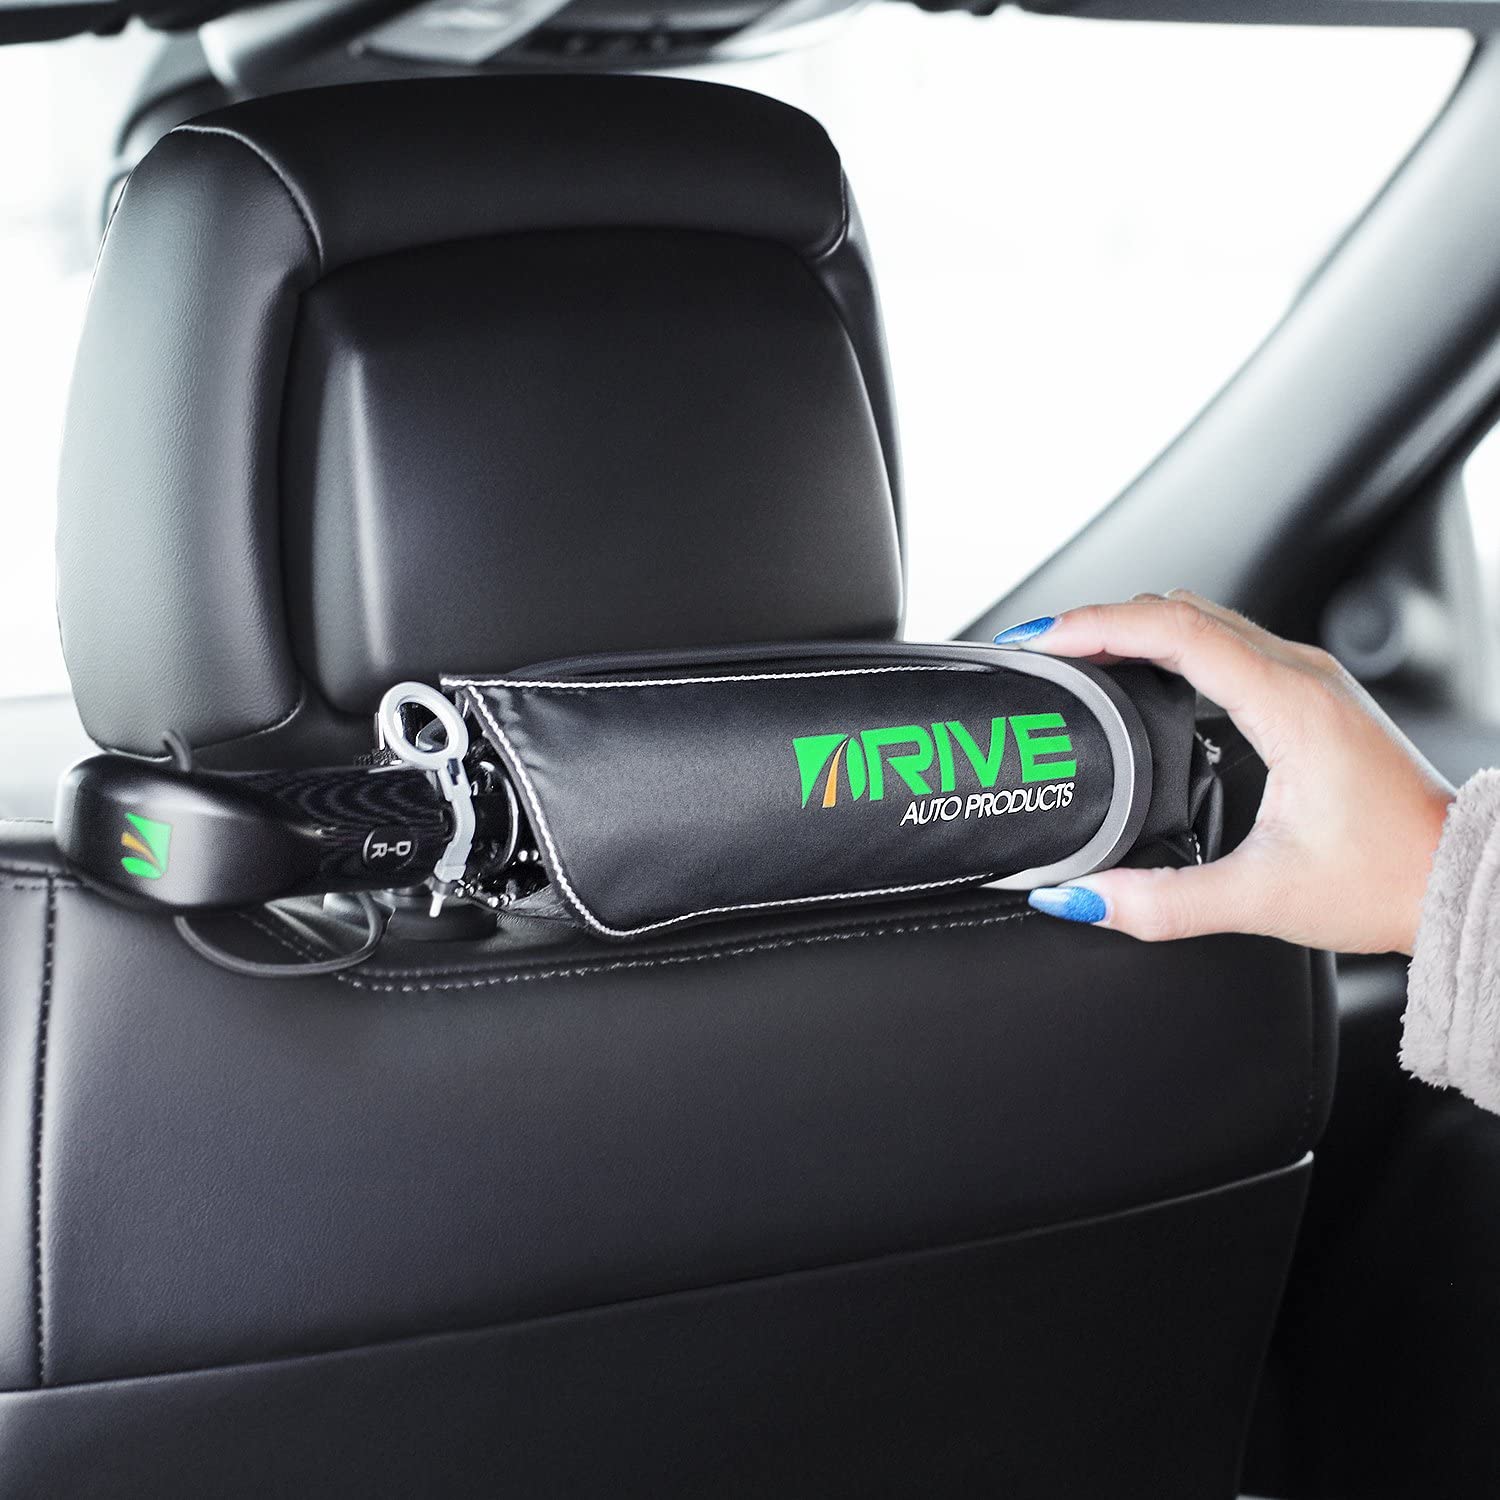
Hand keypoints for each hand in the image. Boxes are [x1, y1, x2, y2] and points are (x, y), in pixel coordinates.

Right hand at [994, 591, 1454, 953]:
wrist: (1456, 880)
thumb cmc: (1388, 879)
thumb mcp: (1261, 898)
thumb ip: (1160, 904)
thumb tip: (1080, 896)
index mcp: (1289, 704)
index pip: (1174, 628)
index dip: (1097, 624)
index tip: (1043, 641)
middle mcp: (1301, 675)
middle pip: (1180, 610)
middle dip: (1101, 620)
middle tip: (1044, 650)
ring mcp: (1308, 679)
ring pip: (1204, 620)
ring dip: (1135, 628)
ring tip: (1078, 658)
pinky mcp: (1308, 696)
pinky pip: (1224, 643)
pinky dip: (1167, 646)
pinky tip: (1140, 677)